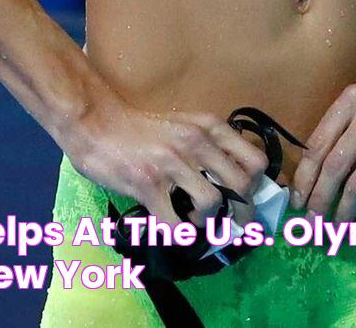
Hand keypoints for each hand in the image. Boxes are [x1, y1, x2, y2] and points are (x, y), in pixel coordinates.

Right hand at [60, 88, 268, 227]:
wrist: (98, 123)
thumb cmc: (142, 128)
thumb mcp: (185, 124)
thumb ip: (210, 144)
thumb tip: (237, 179)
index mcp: (209, 126)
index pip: (256, 160)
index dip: (257, 186)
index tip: (246, 199)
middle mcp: (196, 142)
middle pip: (241, 187)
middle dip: (239, 212)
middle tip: (228, 221)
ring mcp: (172, 163)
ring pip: (212, 205)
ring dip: (206, 222)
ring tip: (194, 220)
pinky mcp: (148, 184)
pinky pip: (176, 224)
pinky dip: (179, 233)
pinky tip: (172, 224)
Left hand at [291, 84, 355, 221]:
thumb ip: (338, 145)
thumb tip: (304, 190)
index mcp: (352, 100)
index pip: (317, 144)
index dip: (304, 179)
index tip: (297, 204)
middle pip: (334, 166)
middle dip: (319, 202)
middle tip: (311, 227)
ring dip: (341, 215)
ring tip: (333, 232)